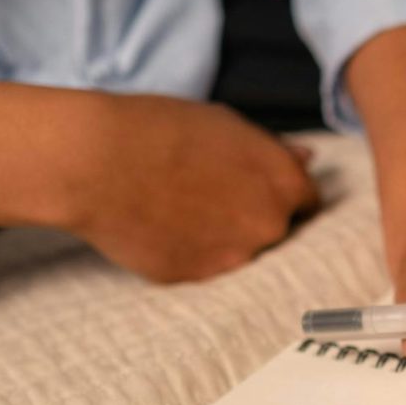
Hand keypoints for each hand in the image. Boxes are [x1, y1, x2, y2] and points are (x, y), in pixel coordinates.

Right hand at [0, 80, 318, 282]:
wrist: (96, 162)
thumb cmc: (160, 129)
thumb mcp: (226, 124)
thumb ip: (273, 150)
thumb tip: (306, 159)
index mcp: (284, 183)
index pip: (308, 201)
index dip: (285, 194)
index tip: (263, 190)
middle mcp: (268, 227)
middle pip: (279, 232)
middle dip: (255, 218)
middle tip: (215, 197)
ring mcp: (233, 259)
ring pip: (240, 254)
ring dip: (223, 238)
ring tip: (182, 208)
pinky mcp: (196, 280)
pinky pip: (203, 267)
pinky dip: (190, 252)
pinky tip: (162, 225)